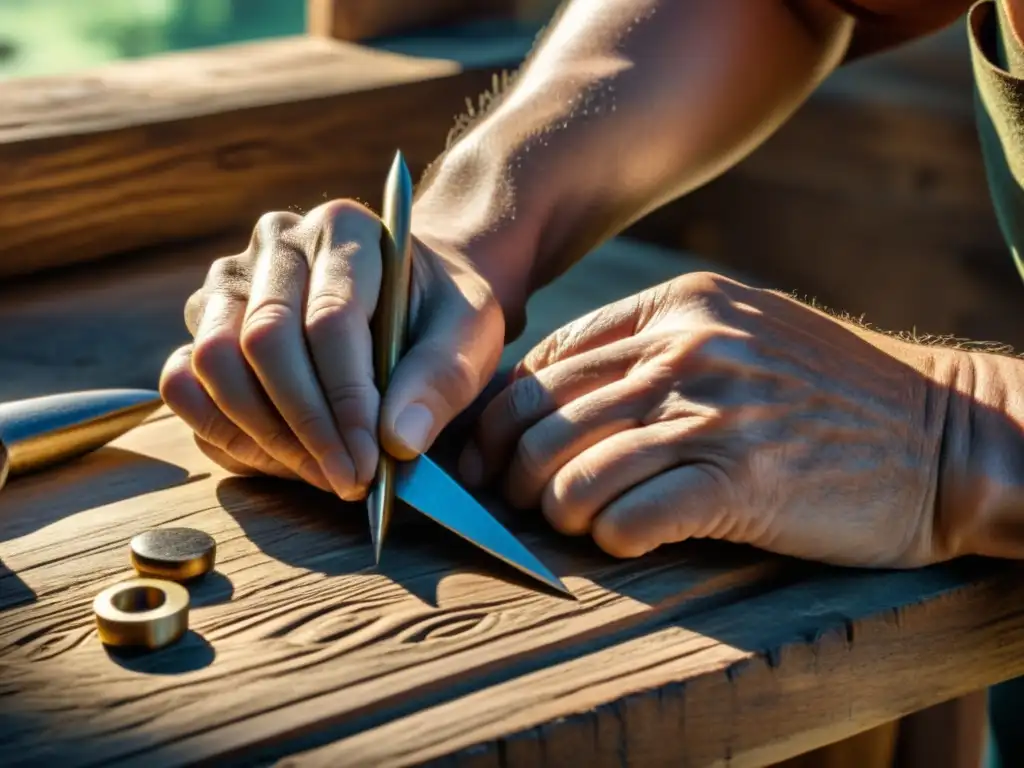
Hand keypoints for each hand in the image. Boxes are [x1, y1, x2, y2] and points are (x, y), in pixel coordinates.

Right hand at [160, 200, 503, 499]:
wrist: (410, 296)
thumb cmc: (439, 312)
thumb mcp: (469, 334)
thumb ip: (441, 379)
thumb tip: (396, 442)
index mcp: (345, 229)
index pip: (331, 320)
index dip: (348, 401)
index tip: (372, 463)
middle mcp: (276, 244)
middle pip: (262, 341)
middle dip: (306, 426)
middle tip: (347, 480)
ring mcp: (229, 281)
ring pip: (212, 364)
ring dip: (263, 437)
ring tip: (321, 475)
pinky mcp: (204, 323)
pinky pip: (184, 385)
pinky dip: (223, 434)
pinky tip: (280, 461)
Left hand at [462, 272, 967, 567]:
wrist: (943, 436)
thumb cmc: (829, 392)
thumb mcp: (741, 333)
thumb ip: (652, 348)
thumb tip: (552, 391)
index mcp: (678, 307)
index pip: (548, 361)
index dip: (501, 413)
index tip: (487, 451)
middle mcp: (687, 351)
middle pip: (543, 415)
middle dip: (507, 466)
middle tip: (506, 498)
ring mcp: (714, 413)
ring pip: (572, 471)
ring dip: (552, 509)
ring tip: (566, 522)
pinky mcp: (742, 483)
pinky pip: (629, 519)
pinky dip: (609, 539)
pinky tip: (622, 540)